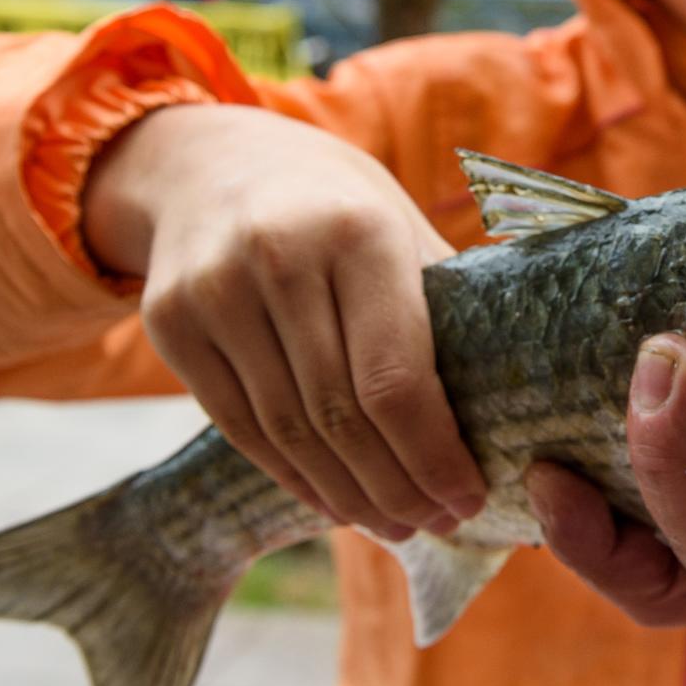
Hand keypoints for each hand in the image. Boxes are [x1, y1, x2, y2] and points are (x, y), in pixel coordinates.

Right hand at [84, 104, 485, 539]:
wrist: (213, 161)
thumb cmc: (337, 208)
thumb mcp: (400, 226)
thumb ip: (448, 304)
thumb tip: (516, 402)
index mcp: (359, 233)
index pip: (396, 377)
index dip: (433, 455)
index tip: (469, 498)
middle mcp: (280, 257)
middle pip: (342, 415)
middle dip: (398, 486)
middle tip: (438, 523)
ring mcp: (214, 289)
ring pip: (288, 431)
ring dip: (347, 495)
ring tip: (393, 524)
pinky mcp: (168, 321)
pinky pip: (237, 425)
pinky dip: (290, 475)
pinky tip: (332, 501)